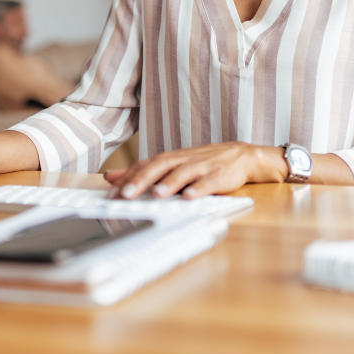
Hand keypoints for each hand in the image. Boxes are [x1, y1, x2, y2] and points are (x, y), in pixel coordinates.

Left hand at [102, 142, 284, 198]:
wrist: (242, 156)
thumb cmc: (202, 163)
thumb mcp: (172, 164)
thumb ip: (143, 171)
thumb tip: (111, 176)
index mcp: (171, 159)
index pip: (146, 165)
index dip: (128, 177)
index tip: (111, 190)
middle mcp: (184, 160)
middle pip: (160, 166)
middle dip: (142, 180)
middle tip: (126, 193)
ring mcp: (202, 167)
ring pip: (183, 173)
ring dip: (169, 183)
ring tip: (156, 194)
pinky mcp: (220, 176)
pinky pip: (208, 183)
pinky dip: (199, 189)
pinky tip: (190, 197)